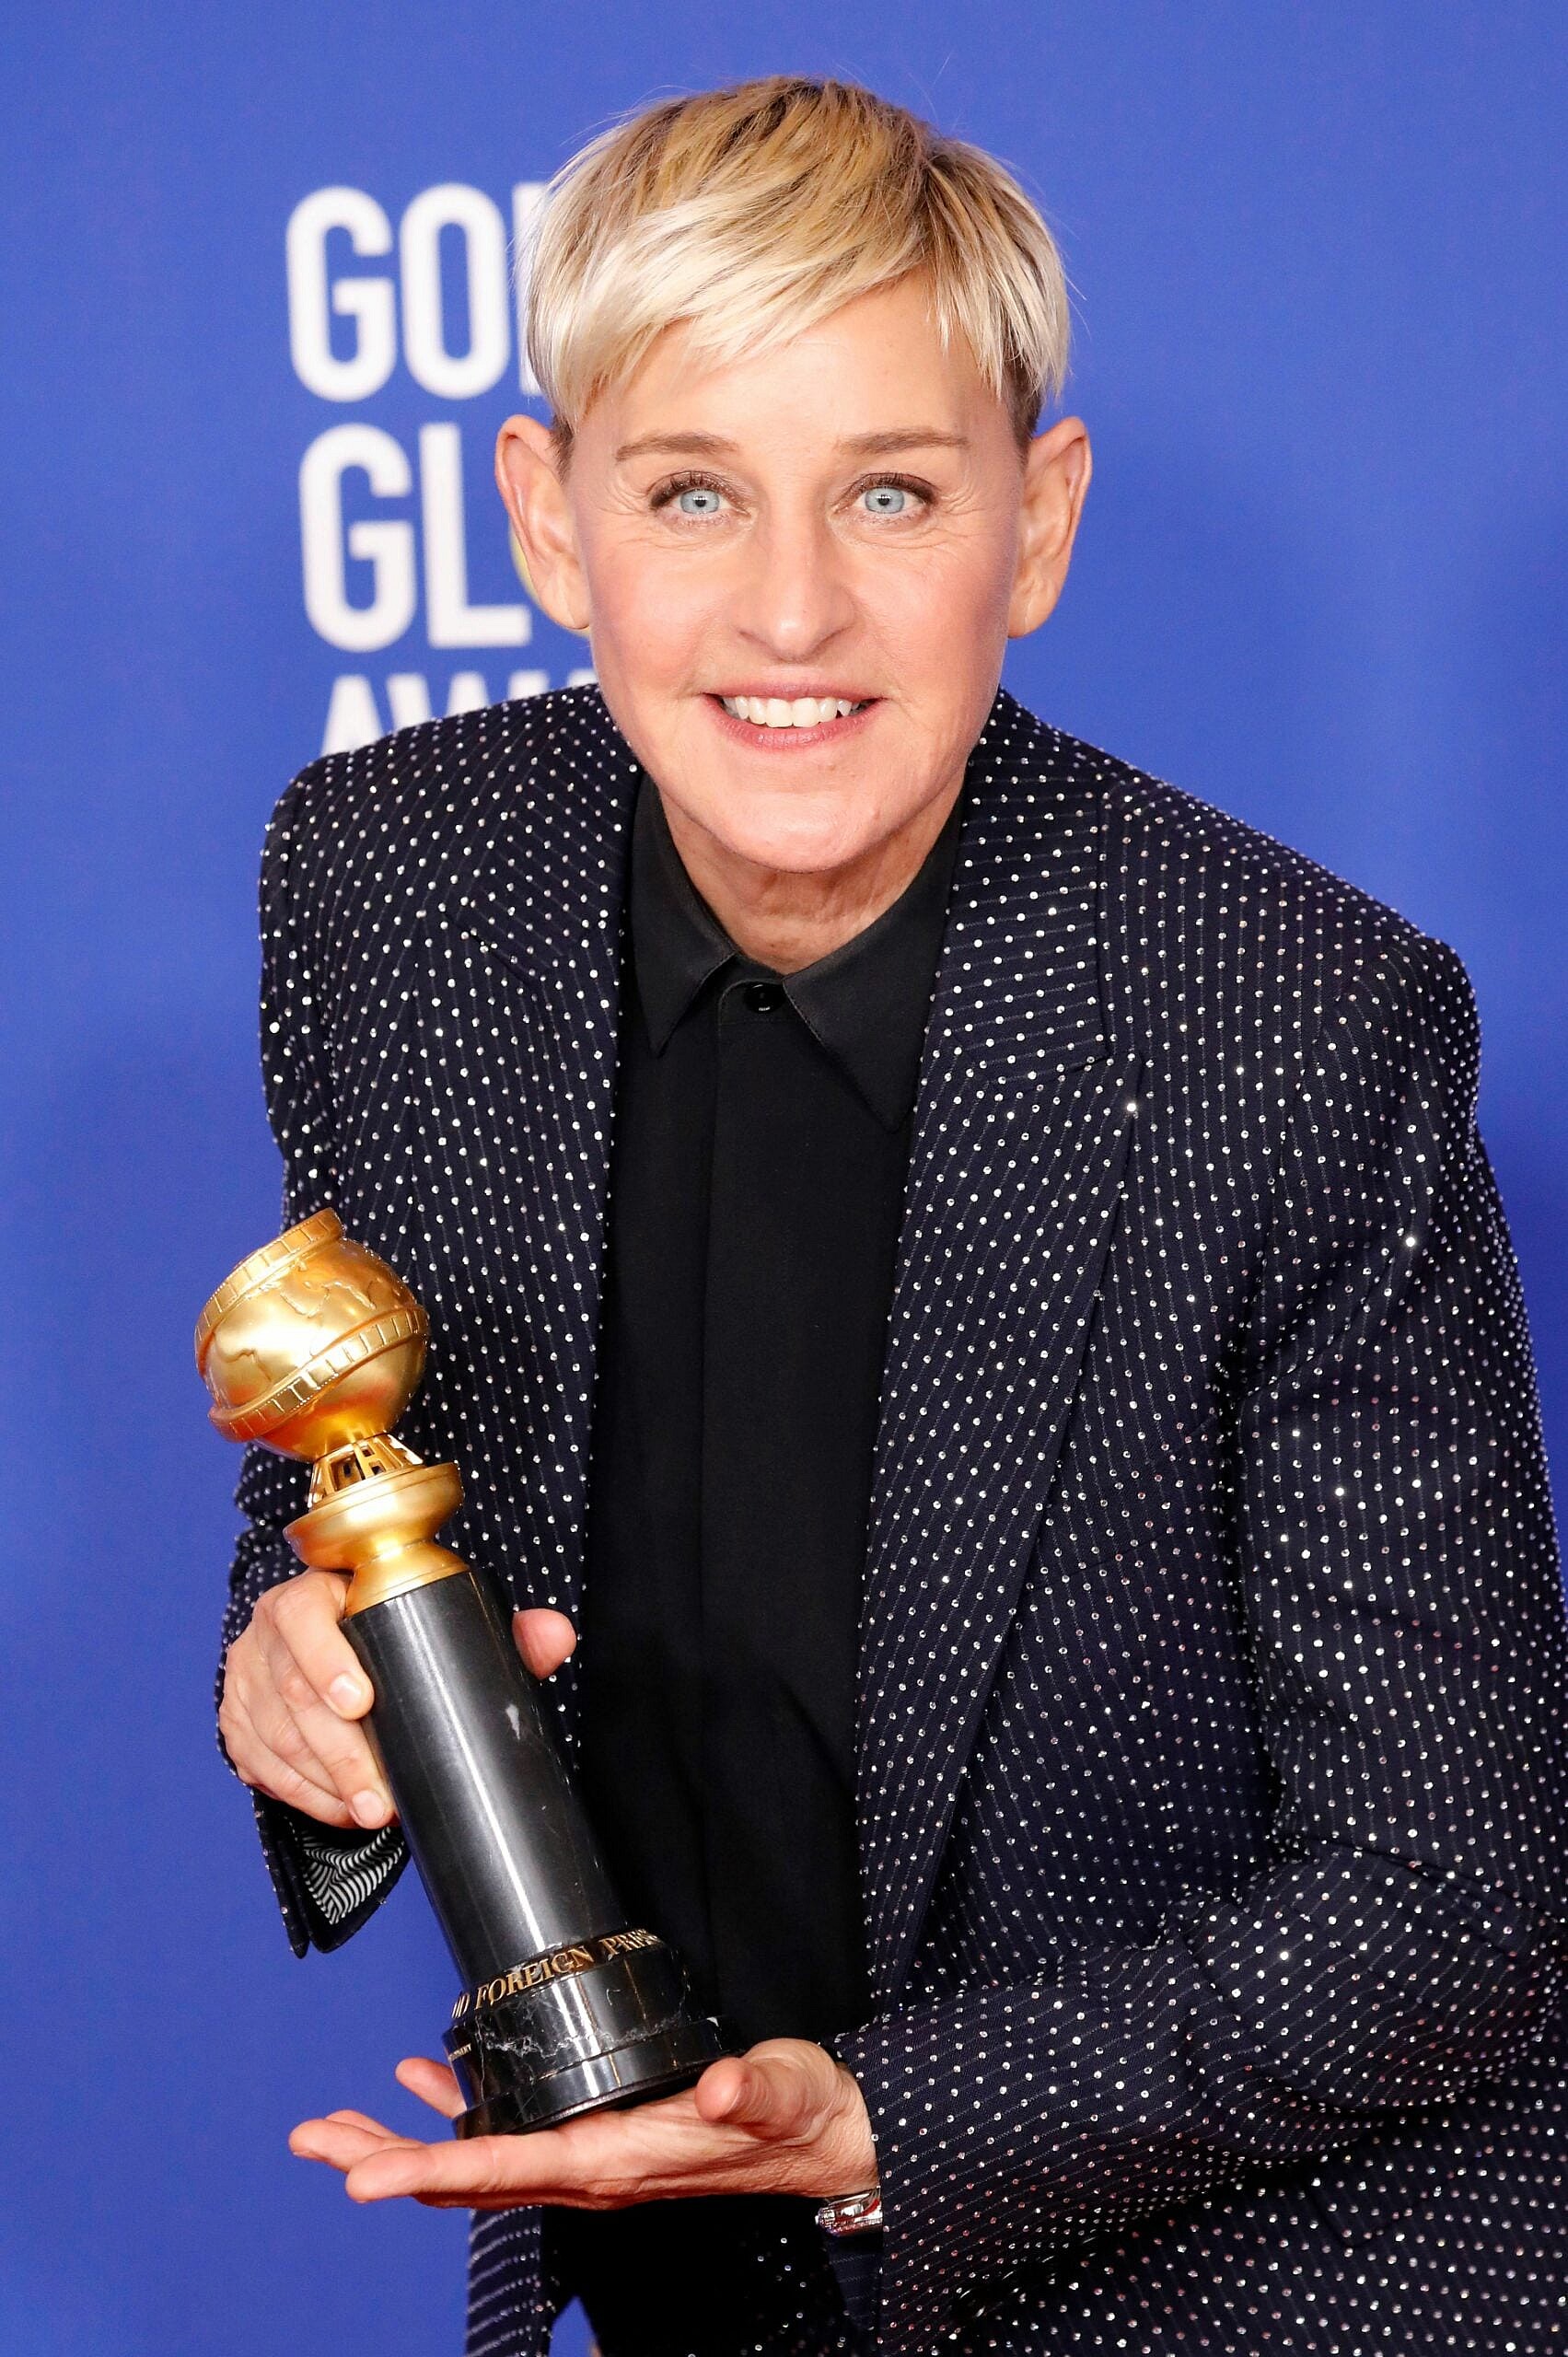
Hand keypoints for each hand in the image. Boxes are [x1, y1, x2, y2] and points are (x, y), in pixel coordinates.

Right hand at [221, 1579, 576, 1833]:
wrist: (333, 1648)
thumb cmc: (400, 1634)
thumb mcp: (441, 1624)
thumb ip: (503, 1631)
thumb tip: (556, 1635)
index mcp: (319, 1589)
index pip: (304, 1613)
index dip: (326, 1658)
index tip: (361, 1702)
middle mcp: (271, 1629)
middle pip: (294, 1689)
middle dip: (340, 1752)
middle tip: (381, 1798)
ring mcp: (247, 1676)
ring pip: (277, 1734)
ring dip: (324, 1782)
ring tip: (371, 1813)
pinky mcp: (237, 1719)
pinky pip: (261, 1763)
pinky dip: (303, 1793)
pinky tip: (340, 1809)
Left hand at [289, 2038, 877, 2211]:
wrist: (821, 2139)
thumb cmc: (798, 2117)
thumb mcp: (781, 2092)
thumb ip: (751, 2091)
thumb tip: (720, 2089)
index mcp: (615, 2163)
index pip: (504, 2170)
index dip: (430, 2170)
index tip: (363, 2177)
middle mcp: (588, 2172)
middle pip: (464, 2176)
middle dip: (384, 2161)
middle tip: (313, 2139)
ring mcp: (587, 2158)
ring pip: (473, 2159)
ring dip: (403, 2141)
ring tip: (340, 2124)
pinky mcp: (597, 2135)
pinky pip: (507, 2132)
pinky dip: (455, 2110)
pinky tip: (424, 2082)